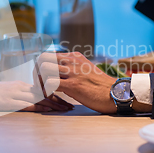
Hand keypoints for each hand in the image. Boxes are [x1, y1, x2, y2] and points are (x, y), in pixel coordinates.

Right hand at [0, 81, 73, 112]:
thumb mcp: (10, 92)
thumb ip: (22, 95)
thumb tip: (34, 100)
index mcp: (23, 86)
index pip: (44, 89)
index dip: (57, 95)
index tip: (67, 99)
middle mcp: (22, 88)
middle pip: (45, 93)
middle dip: (60, 100)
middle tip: (71, 106)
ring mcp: (17, 95)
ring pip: (40, 98)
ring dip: (54, 104)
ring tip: (65, 109)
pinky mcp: (11, 102)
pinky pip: (28, 104)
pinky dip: (40, 107)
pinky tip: (49, 110)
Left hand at [37, 52, 151, 113]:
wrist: (117, 93)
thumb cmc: (102, 86)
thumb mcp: (87, 70)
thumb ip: (74, 68)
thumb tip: (61, 72)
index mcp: (74, 57)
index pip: (49, 55)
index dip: (41, 66)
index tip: (41, 78)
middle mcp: (72, 61)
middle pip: (42, 59)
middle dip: (36, 72)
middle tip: (39, 84)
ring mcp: (72, 72)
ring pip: (44, 69)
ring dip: (39, 82)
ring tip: (43, 92)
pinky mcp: (73, 85)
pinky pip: (50, 84)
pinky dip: (45, 91)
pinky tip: (49, 97)